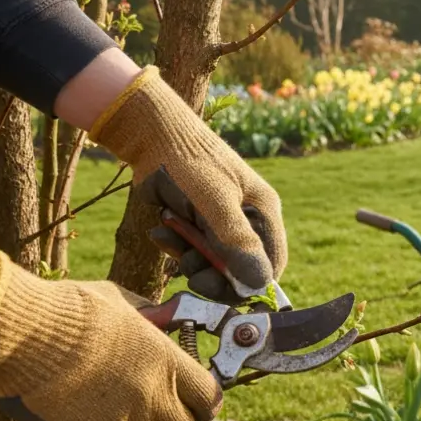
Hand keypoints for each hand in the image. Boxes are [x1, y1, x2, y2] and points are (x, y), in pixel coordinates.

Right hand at [0, 250, 220, 420]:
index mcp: (169, 360)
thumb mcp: (122, 301)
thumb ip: (150, 316)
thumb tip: (165, 316)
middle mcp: (156, 394)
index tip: (189, 403)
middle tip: (145, 412)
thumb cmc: (71, 310)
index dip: (200, 403)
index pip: (209, 398)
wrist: (28, 333)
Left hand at [88, 66, 286, 303]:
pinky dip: (176, 245)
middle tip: (186, 266)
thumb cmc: (188, 162)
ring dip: (188, 256)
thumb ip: (237, 242)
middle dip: (211, 272)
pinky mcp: (199, 221)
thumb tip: (259, 282)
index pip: (270, 265)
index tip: (215, 286)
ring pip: (213, 261)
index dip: (246, 284)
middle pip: (240, 268)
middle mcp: (249, 219)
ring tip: (168, 232)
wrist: (150, 134)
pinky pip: (192, 248)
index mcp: (264, 212)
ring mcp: (223, 221)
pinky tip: (160, 229)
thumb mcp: (214, 203)